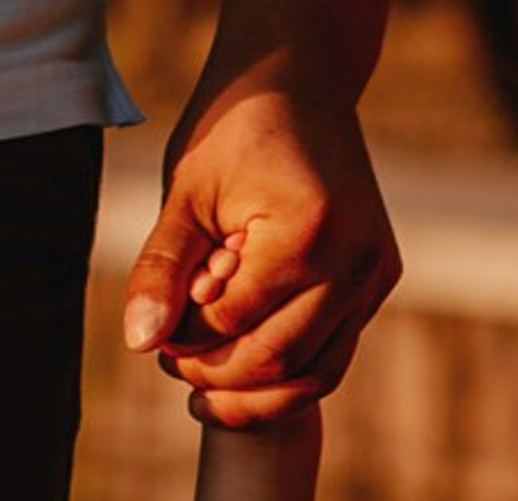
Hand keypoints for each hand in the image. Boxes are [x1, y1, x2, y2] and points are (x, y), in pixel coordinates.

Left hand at [125, 48, 400, 426]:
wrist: (299, 84)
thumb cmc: (235, 132)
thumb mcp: (186, 195)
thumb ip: (161, 268)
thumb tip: (139, 342)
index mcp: (308, 233)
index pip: (235, 321)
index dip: (188, 342)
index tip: (155, 343)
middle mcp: (354, 263)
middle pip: (279, 360)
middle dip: (220, 377)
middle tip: (173, 370)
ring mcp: (374, 277)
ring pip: (317, 375)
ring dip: (258, 399)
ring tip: (204, 397)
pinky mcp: (378, 284)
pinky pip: (334, 354)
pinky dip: (289, 376)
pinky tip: (244, 378)